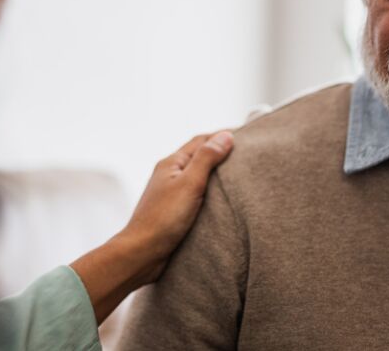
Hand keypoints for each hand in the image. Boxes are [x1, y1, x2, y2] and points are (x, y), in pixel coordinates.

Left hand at [70, 130, 233, 322]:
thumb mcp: (190, 184)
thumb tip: (226, 136)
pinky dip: (210, 192)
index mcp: (171, 163)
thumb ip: (207, 159)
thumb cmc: (164, 218)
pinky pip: (196, 194)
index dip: (222, 136)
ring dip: (216, 174)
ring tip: (238, 176)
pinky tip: (222, 200)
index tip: (246, 136)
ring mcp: (171, 193)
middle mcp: (170, 175)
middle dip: (220, 153)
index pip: (201, 141)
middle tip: (246, 154)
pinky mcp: (174, 211)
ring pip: (198, 176)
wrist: (143, 253)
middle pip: (199, 157)